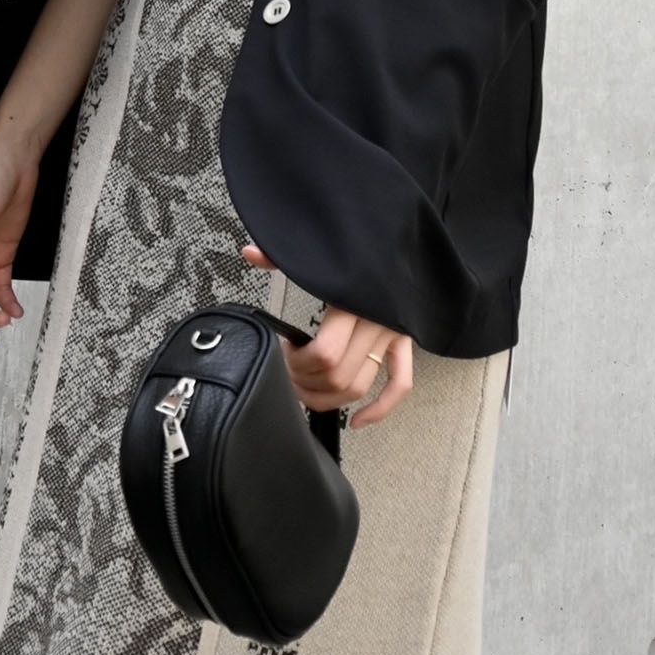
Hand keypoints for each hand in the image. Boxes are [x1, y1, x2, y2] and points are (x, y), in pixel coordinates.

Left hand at [240, 241, 413, 428]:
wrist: (395, 232)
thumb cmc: (356, 243)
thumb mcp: (318, 246)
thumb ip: (281, 254)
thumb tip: (249, 254)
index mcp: (353, 300)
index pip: (325, 353)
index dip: (297, 363)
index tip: (284, 351)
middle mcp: (376, 321)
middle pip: (337, 375)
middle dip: (305, 382)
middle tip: (288, 371)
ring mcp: (392, 334)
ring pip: (359, 386)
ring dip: (329, 399)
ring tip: (306, 390)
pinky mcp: (404, 341)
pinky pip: (399, 384)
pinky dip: (380, 409)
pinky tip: (357, 422)